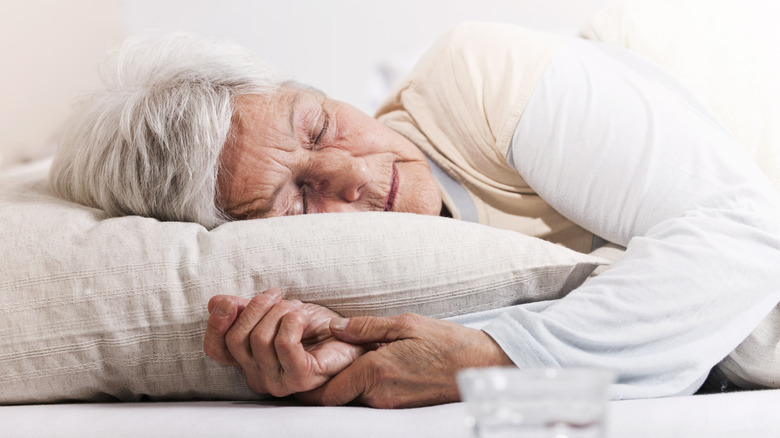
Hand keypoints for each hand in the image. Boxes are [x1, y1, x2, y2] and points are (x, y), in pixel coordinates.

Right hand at [203, 288, 365, 396]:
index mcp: (248, 361)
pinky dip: (293, 321)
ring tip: (297, 309)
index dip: (216, 324)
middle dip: (257, 307)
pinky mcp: (301, 378)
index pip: (216, 348)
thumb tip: (216, 302)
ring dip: (280, 311)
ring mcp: (279, 381)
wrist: (352, 338)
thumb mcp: (275, 311)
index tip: (230, 301)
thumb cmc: (315, 327)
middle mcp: (258, 376)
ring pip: (260, 338)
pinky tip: (304, 319)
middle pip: (236, 338)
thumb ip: (245, 309)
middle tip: (278, 296)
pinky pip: (284, 343)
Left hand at [296, 313, 513, 407]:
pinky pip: (369, 401)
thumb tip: (336, 327)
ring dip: (343, 384)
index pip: (327, 392)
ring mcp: (390, 406)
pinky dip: (361, 388)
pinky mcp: (399, 409)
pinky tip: (368, 368)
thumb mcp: (406, 323)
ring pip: (352, 400)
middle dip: (322, 384)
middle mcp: (379, 396)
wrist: (481, 367)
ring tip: (342, 359)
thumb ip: (366, 327)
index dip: (308, 385)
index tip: (300, 367)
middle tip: (313, 362)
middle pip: (336, 399)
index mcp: (376, 371)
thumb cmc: (447, 342)